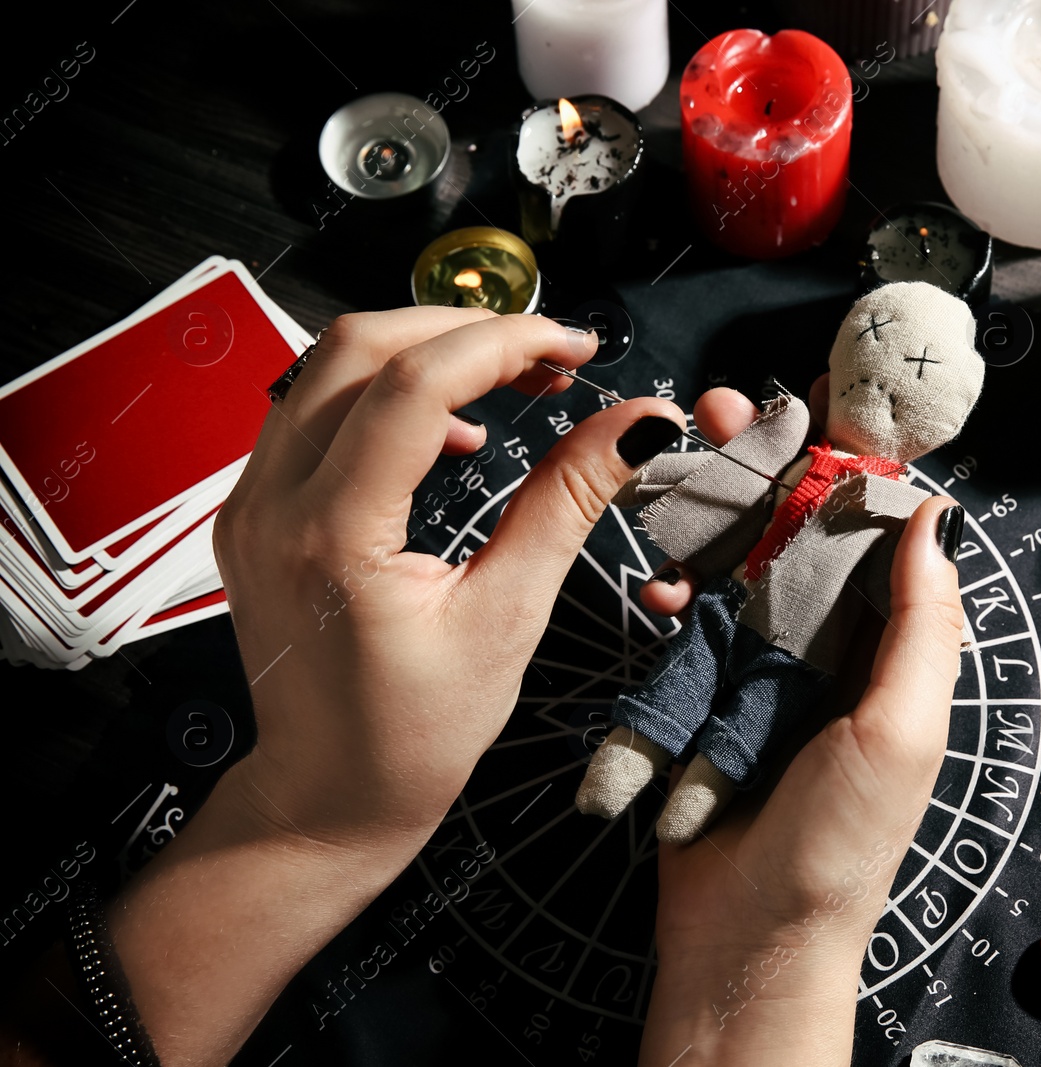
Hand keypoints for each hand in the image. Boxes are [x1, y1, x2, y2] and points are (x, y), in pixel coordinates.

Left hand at [92, 307, 685, 1066]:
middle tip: (551, 357)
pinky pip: (315, 408)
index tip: (574, 347)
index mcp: (332, 538)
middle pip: (359, 347)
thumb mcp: (509, 618)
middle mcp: (270, 505)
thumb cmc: (414, 734)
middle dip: (466, 329)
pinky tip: (452, 430)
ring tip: (513, 382)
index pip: (412, 386)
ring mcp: (249, 501)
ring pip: (330, 365)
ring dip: (427, 352)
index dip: (504, 343)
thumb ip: (567, 504)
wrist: (325, 796)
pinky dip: (388, 392)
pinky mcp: (254, 507)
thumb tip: (638, 425)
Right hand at [639, 386, 965, 1064]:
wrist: (747, 940)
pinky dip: (672, 592)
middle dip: (767, 469)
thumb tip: (936, 517)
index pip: (877, 536)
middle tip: (725, 414)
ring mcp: (766, 670)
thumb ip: (920, 624)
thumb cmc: (837, 848)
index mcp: (891, 652)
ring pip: (741, 564)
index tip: (815, 404)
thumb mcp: (899, 731)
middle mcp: (833, 652)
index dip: (848, 466)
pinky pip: (691, 622)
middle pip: (802, 534)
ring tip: (678, 461)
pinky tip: (655, 580)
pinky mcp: (707, 695)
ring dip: (712, 512)